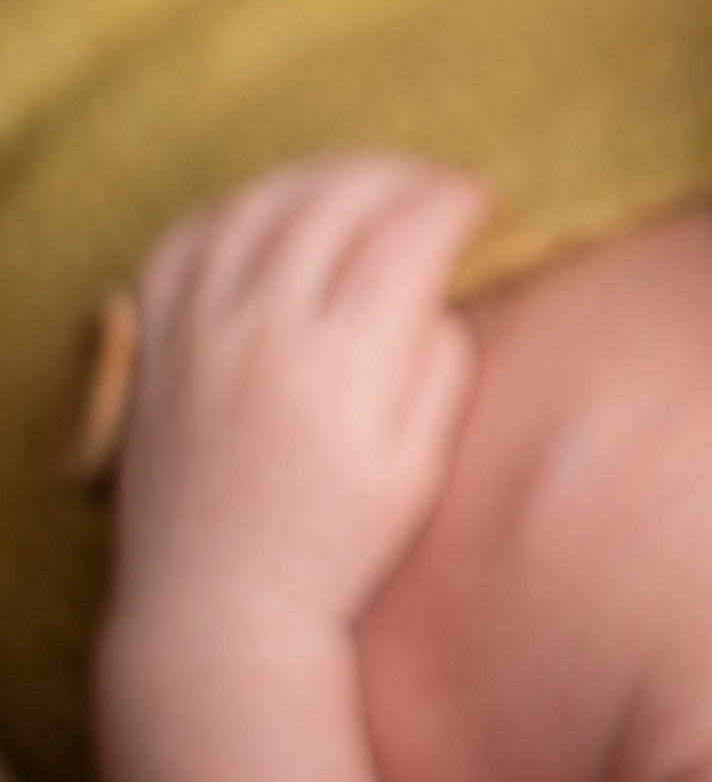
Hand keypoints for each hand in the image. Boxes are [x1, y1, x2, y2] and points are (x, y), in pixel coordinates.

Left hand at [114, 155, 485, 631]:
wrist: (219, 606)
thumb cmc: (338, 542)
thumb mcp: (422, 464)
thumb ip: (442, 364)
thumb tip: (436, 293)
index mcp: (345, 361)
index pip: (408, 234)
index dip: (456, 201)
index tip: (484, 202)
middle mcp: (265, 329)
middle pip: (337, 200)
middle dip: (402, 174)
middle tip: (437, 185)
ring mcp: (200, 331)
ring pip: (261, 204)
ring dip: (324, 175)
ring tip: (367, 182)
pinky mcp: (156, 345)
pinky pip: (186, 240)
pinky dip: (237, 206)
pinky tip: (274, 211)